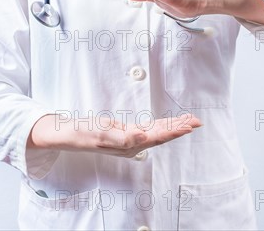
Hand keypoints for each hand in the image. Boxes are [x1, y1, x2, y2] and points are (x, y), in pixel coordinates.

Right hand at [28, 113, 202, 157]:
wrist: (65, 134)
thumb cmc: (81, 134)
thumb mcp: (100, 134)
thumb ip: (122, 137)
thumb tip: (143, 137)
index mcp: (128, 143)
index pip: (157, 136)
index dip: (175, 131)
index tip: (189, 125)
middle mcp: (131, 142)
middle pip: (161, 134)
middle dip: (179, 127)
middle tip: (197, 121)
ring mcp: (128, 138)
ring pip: (156, 131)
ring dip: (172, 126)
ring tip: (188, 120)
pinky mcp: (123, 132)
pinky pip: (147, 128)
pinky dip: (160, 124)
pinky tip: (167, 124)